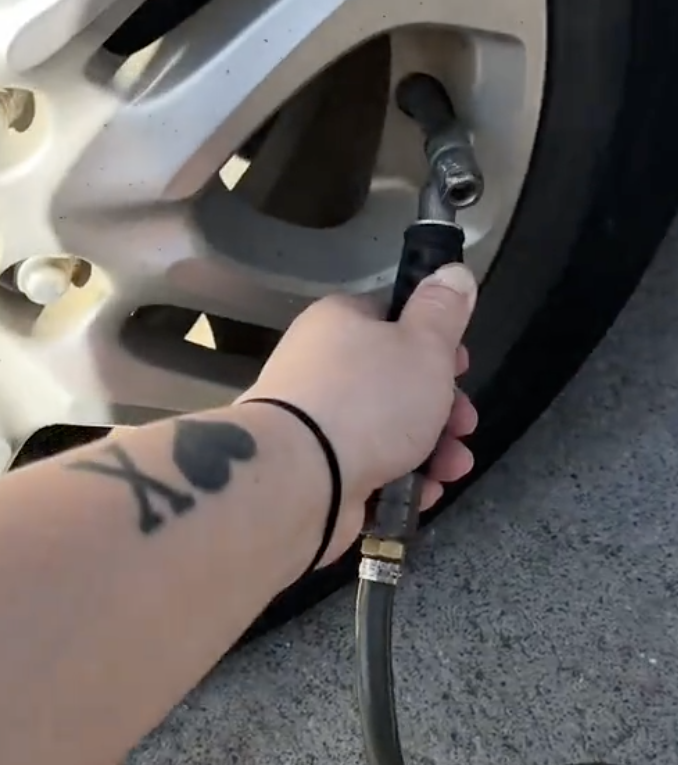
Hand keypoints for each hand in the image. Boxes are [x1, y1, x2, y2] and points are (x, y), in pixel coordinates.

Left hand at [241, 263, 478, 560]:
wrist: (300, 480)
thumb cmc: (369, 400)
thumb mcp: (423, 345)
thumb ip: (443, 310)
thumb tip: (452, 270)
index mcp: (339, 323)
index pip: (392, 320)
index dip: (435, 343)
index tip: (462, 368)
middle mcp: (320, 368)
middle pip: (395, 382)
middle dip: (442, 408)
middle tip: (465, 425)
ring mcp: (315, 423)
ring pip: (387, 431)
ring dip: (430, 450)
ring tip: (453, 468)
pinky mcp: (316, 470)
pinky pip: (368, 469)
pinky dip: (399, 481)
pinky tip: (424, 494)